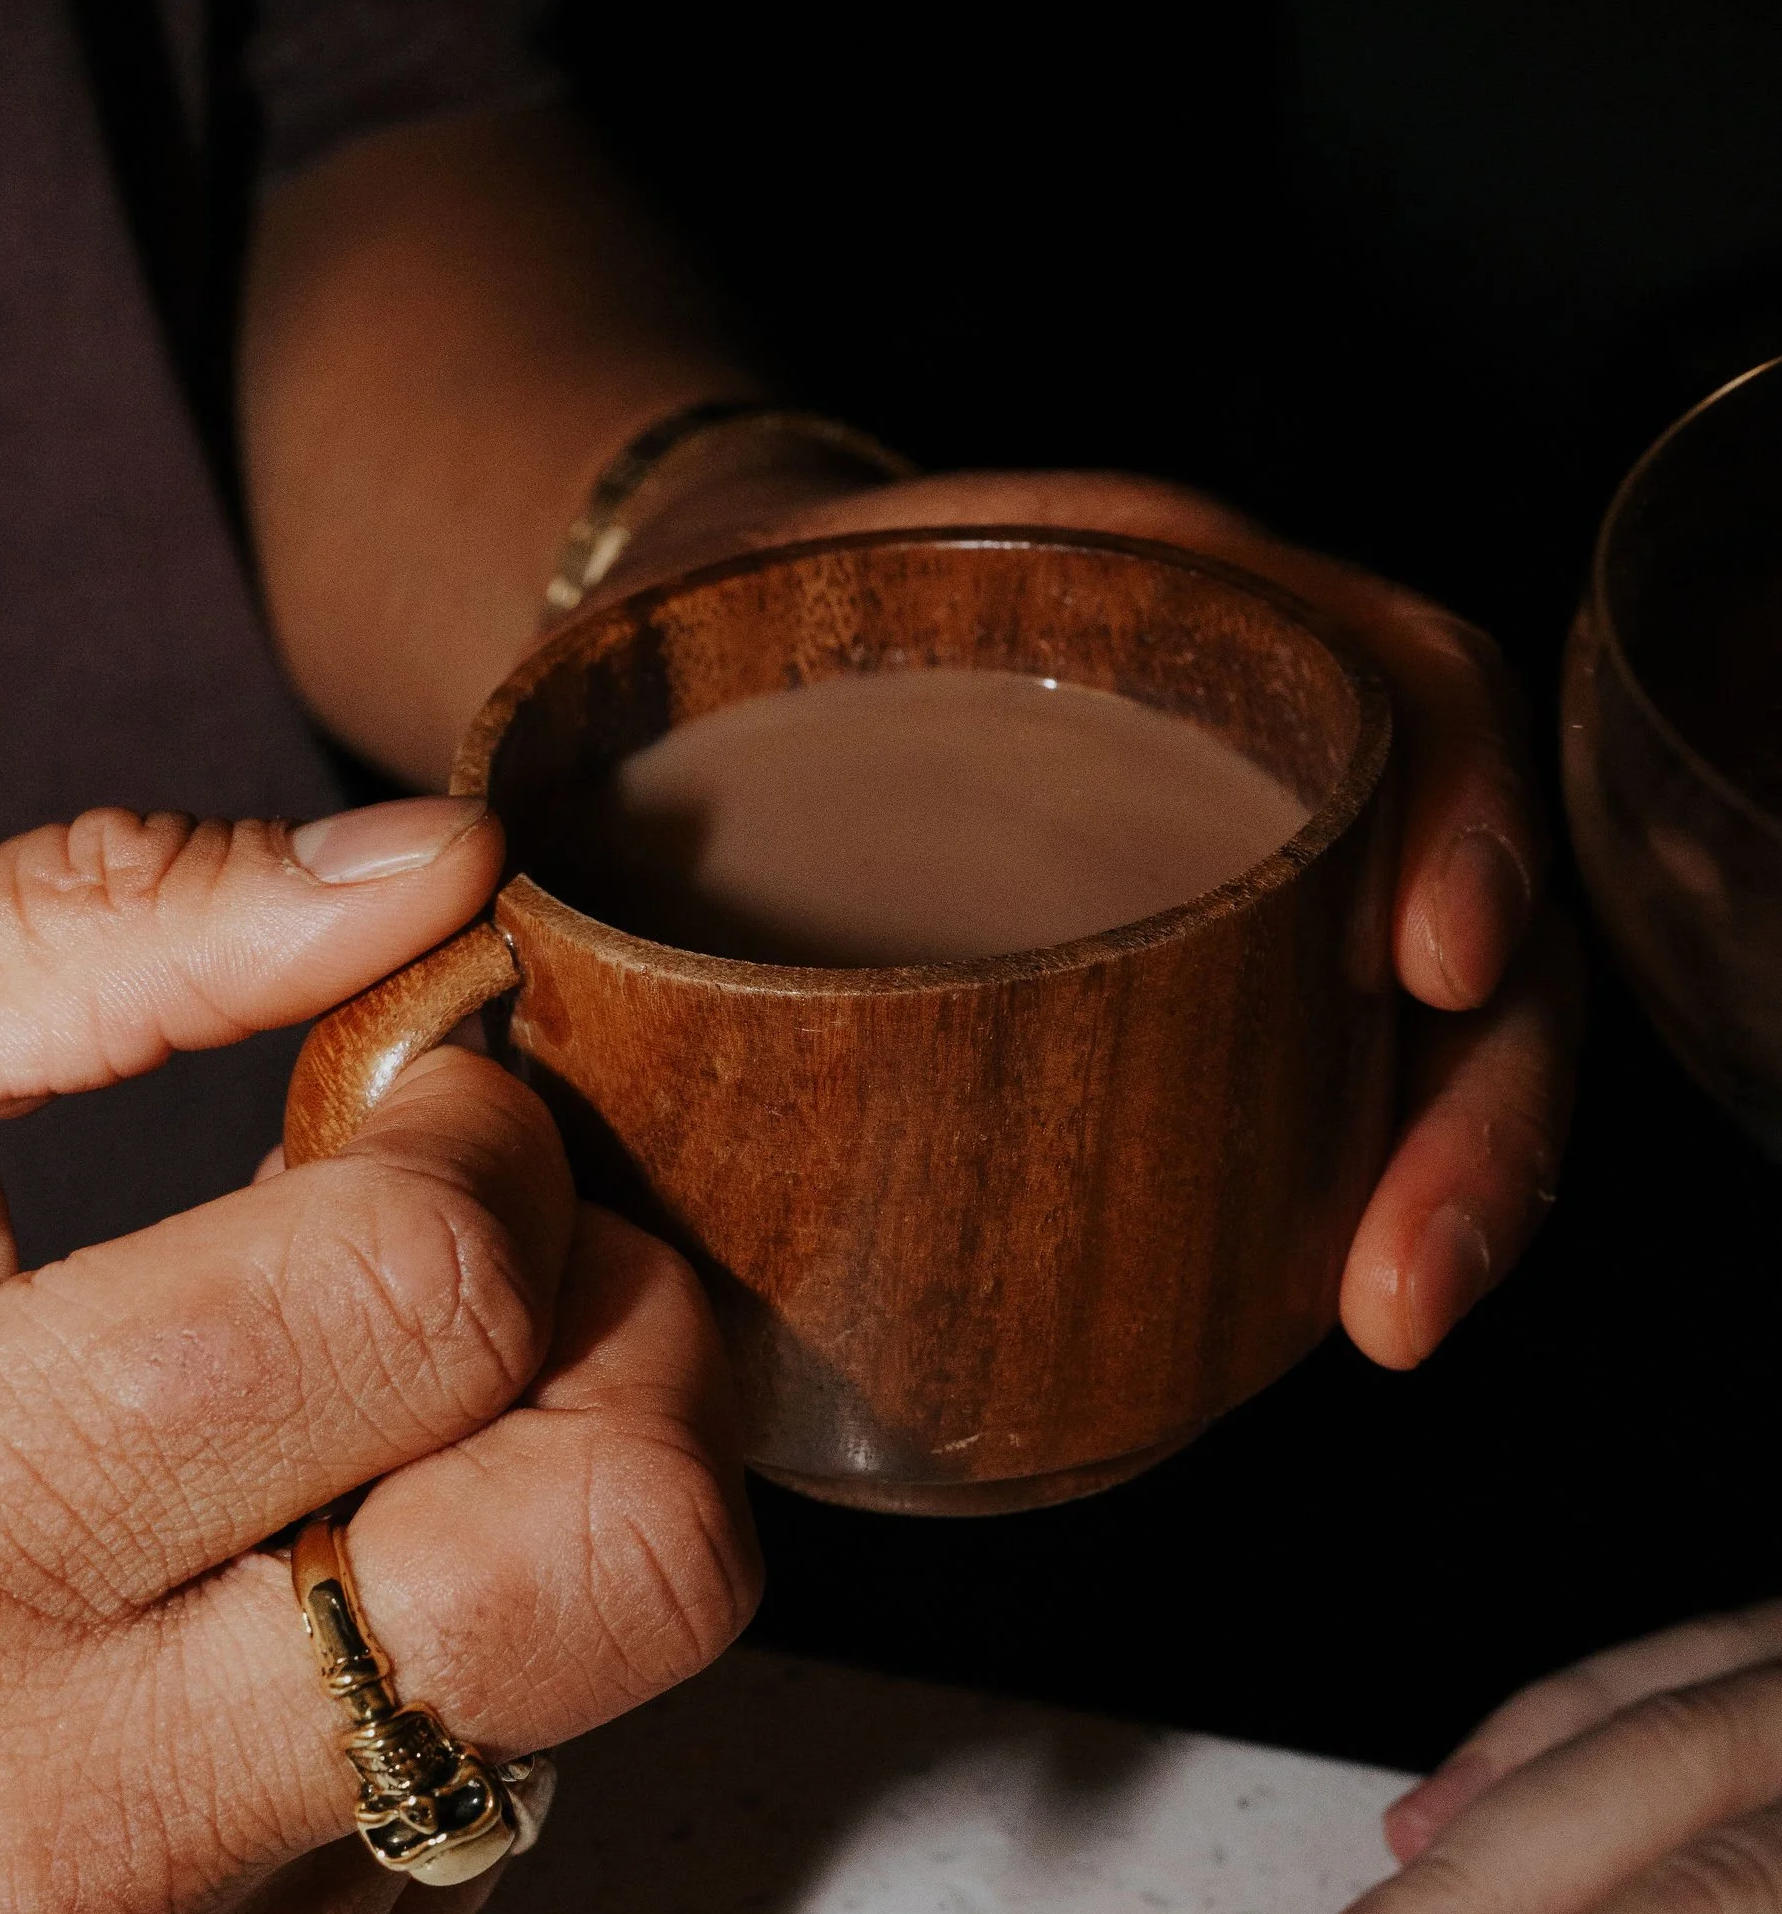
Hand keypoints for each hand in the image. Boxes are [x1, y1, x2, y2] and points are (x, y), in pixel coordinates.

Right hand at [0, 800, 757, 1913]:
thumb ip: (83, 928)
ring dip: (537, 1485)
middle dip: (617, 1330)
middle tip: (462, 1248)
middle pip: (618, 1555)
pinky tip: (260, 1595)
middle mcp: (76, 1825)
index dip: (472, 1133)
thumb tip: (435, 873)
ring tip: (322, 1420)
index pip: (419, 1301)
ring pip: (611, 1668)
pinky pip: (521, 1789)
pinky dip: (452, 1650)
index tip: (393, 1095)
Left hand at [620, 459, 1578, 1366]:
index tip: (1423, 958)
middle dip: (1471, 1079)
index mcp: (1124, 600)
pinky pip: (1340, 1075)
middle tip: (1401, 1276)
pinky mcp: (1204, 987)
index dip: (1449, 797)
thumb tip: (442, 889)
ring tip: (1385, 1313)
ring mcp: (1234, 856)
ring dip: (1450, 1157)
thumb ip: (565, 771)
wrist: (664, 696)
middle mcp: (1225, 718)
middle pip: (1447, 871)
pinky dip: (1364, 1182)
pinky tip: (1326, 1305)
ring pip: (1435, 998)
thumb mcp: (632, 665)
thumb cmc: (658, 683)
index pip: (1377, 667)